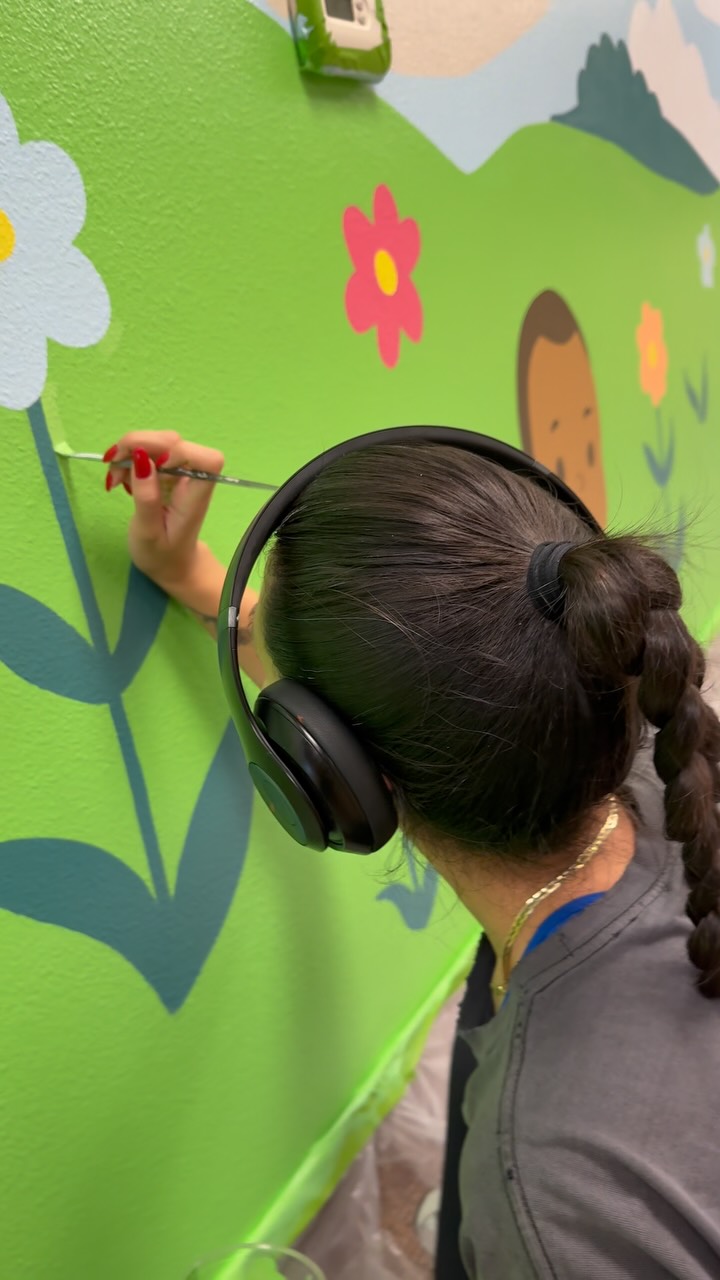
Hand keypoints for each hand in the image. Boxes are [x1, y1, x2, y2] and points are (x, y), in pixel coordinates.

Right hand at [104, 430, 223, 598]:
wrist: (171, 565)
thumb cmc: (162, 555)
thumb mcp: (148, 532)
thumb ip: (146, 497)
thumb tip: (141, 458)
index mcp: (197, 494)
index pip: (207, 458)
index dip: (179, 452)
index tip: (154, 468)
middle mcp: (192, 477)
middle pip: (172, 441)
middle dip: (139, 445)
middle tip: (113, 469)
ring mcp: (179, 473)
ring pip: (156, 443)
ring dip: (129, 452)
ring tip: (115, 481)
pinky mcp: (167, 473)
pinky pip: (148, 453)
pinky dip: (129, 460)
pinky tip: (121, 481)